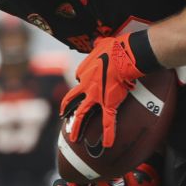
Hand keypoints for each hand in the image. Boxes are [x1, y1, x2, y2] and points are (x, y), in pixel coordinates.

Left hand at [61, 34, 145, 148]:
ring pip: (82, 114)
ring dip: (77, 127)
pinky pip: (109, 122)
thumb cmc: (114, 47)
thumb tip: (98, 40)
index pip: (79, 79)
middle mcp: (86, 86)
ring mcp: (96, 97)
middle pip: (71, 100)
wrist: (123, 55)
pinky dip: (109, 134)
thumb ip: (98, 44)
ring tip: (74, 138)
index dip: (84, 82)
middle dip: (66, 110)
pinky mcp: (109, 104)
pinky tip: (107, 145)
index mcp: (83, 71)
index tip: (90, 81)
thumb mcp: (101, 42)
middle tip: (62, 117)